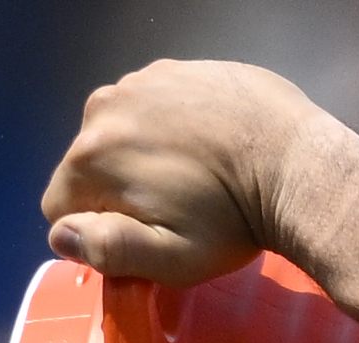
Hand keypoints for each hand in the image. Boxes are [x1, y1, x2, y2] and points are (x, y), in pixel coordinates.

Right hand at [41, 60, 346, 288]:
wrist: (298, 164)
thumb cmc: (234, 220)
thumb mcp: (169, 259)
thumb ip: (105, 249)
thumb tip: (62, 236)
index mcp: (92, 158)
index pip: (60, 206)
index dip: (96, 230)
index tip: (141, 233)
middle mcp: (105, 107)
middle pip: (86, 164)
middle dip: (116, 190)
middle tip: (173, 206)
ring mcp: (143, 80)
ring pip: (117, 132)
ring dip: (140, 155)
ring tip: (192, 174)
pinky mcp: (177, 68)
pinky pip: (151, 105)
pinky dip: (168, 126)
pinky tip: (206, 144)